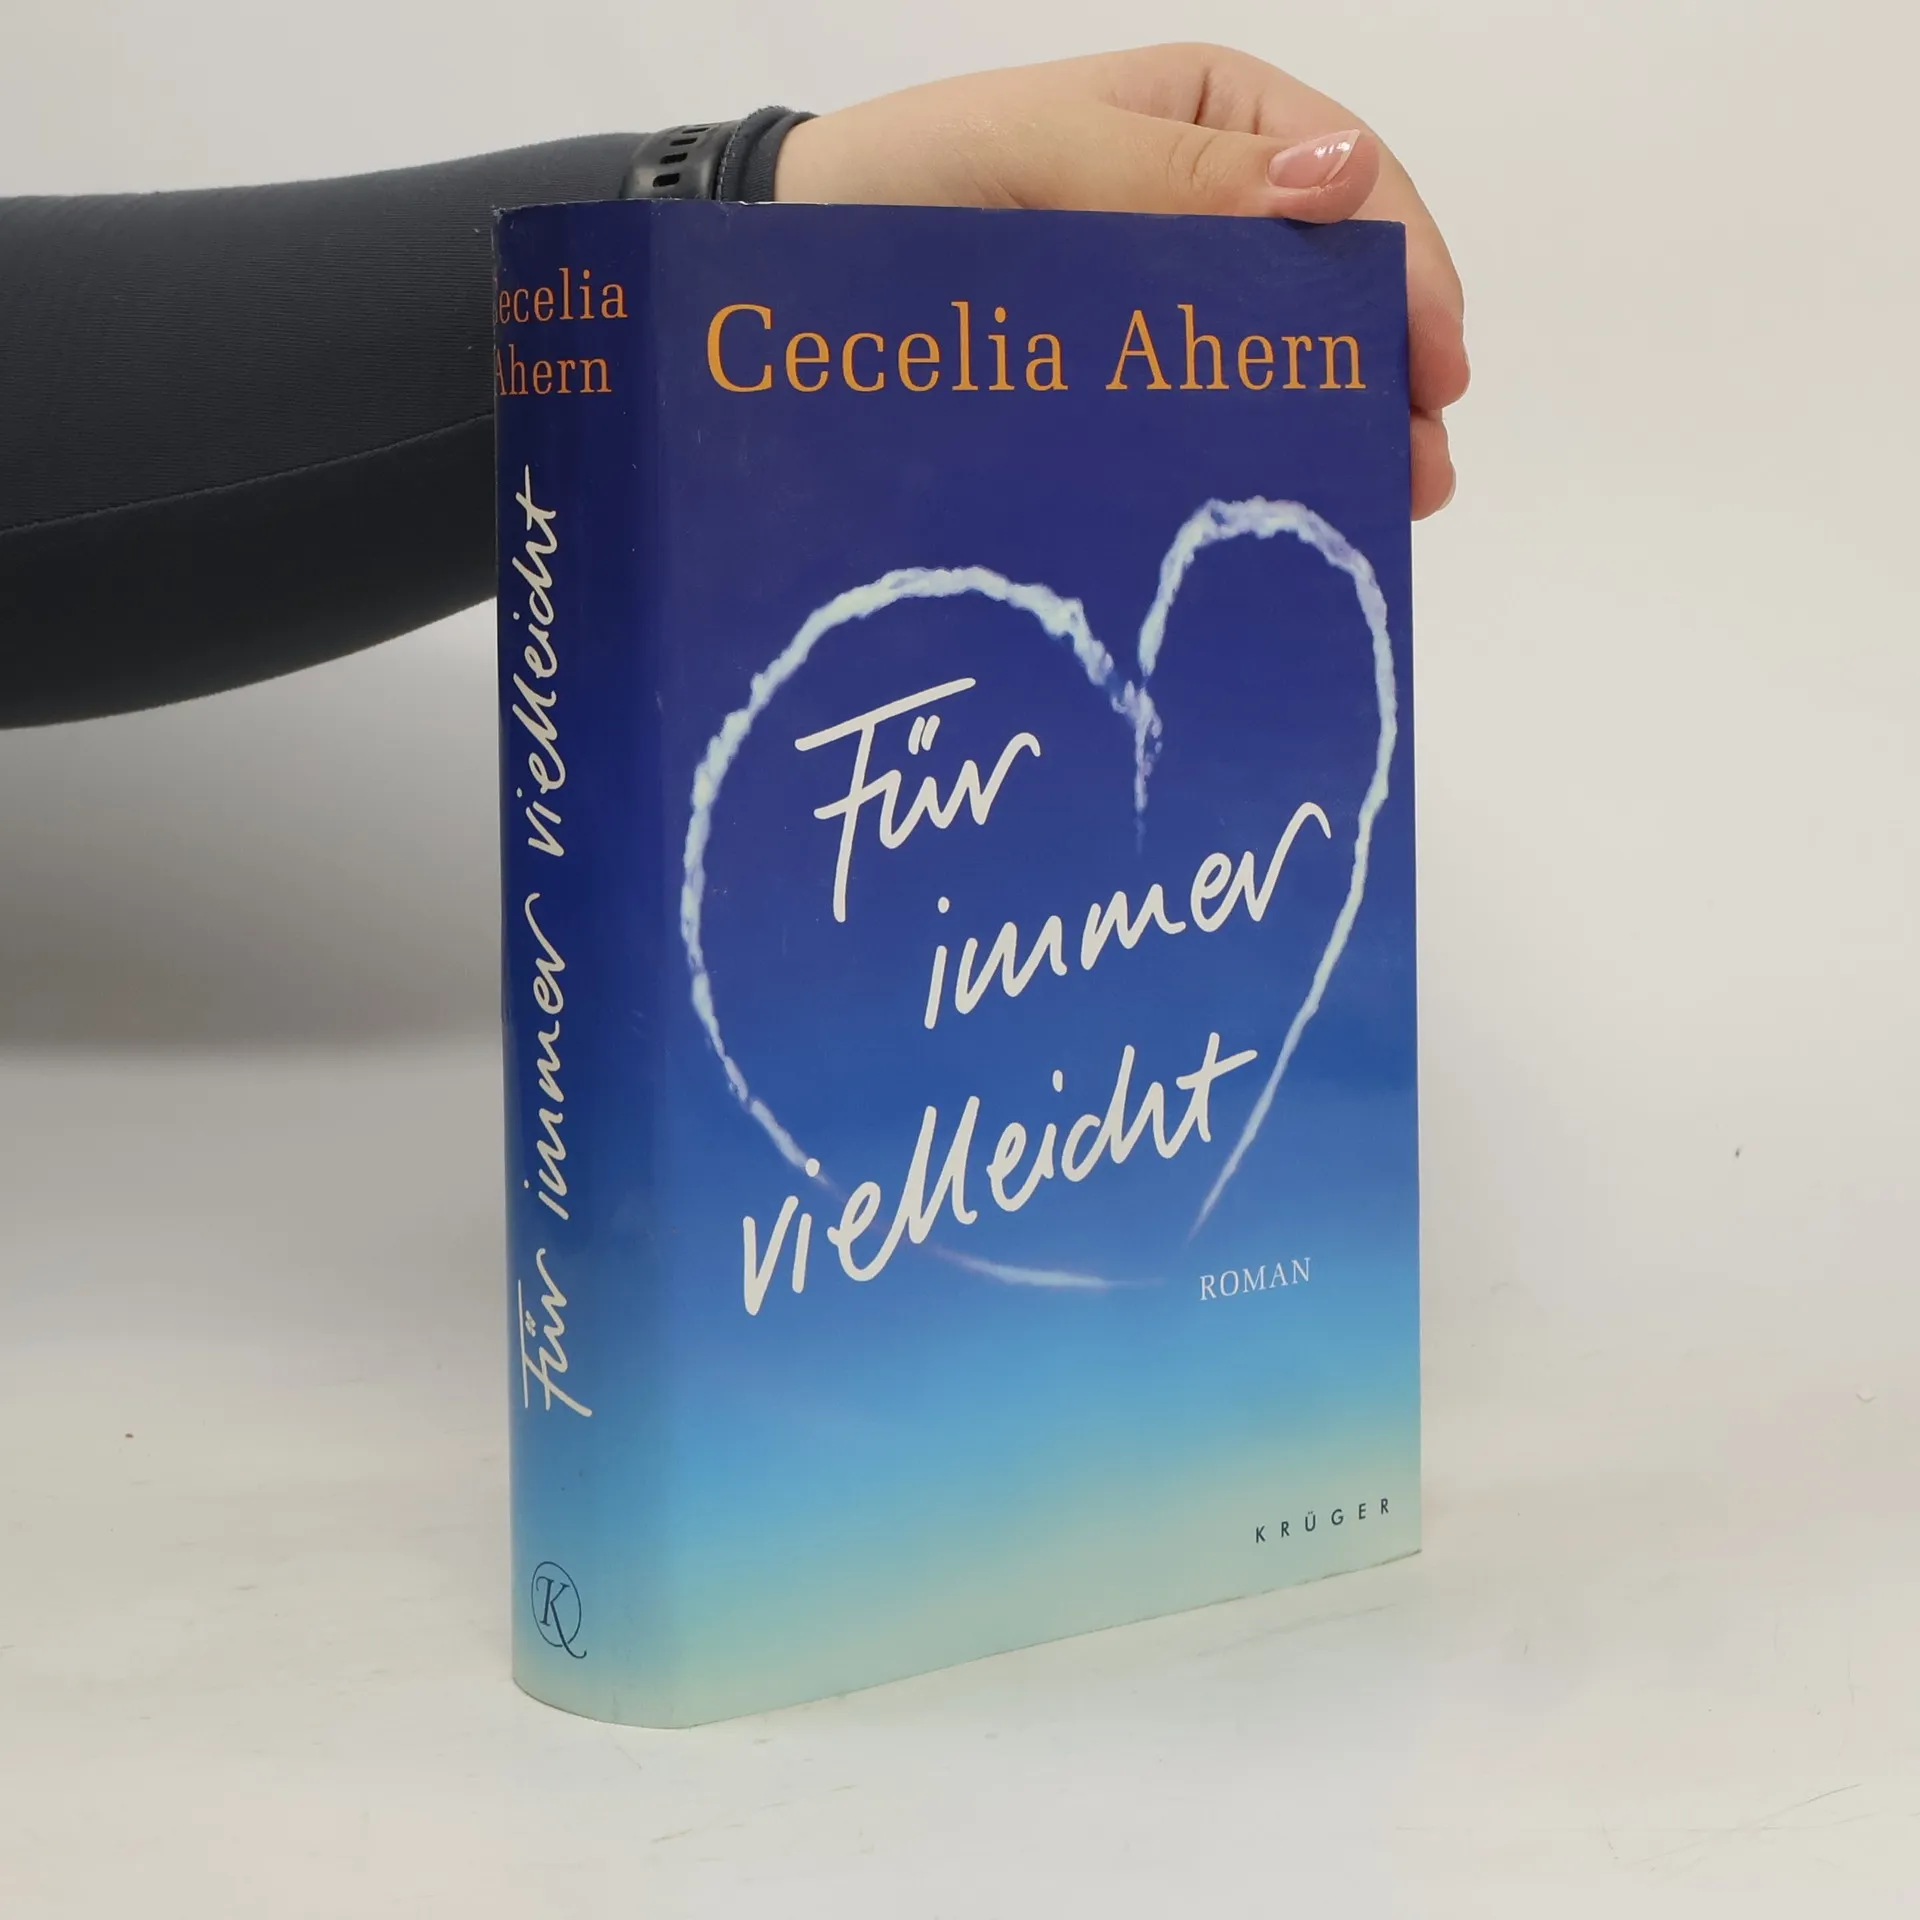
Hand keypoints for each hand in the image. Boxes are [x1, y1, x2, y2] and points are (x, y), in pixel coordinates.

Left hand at [777, 44, 1466, 518]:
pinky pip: (1213, 407)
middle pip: (1336, 284)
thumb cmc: (913, 181)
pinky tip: (1286, 497)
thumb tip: (1342, 177)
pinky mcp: (1128, 375)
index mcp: (1217, 120)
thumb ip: (1181, 173)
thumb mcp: (1044, 153)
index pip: (1350, 183)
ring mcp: (1173, 300)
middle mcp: (1212, 210)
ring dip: (1343, 422)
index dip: (1406, 271)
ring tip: (1382, 500)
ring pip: (1286, 355)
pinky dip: (1258, 450)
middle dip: (1389, 369)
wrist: (795, 259)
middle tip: (1421, 468)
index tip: (1435, 364)